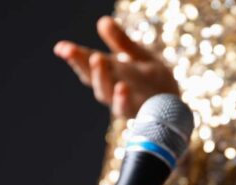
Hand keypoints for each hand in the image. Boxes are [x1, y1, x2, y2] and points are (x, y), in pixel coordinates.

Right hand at [54, 16, 178, 118]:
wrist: (175, 107)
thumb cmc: (153, 80)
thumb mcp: (138, 55)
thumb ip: (121, 41)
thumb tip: (103, 20)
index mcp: (110, 71)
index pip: (87, 62)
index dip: (74, 55)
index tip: (60, 47)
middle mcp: (111, 88)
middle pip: (91, 77)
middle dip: (80, 63)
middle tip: (70, 49)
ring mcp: (122, 101)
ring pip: (105, 92)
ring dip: (100, 77)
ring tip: (97, 58)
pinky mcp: (137, 112)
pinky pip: (127, 108)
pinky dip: (122, 99)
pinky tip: (122, 87)